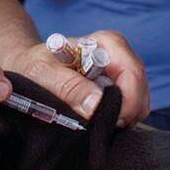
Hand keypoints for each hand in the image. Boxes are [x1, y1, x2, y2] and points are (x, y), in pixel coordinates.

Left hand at [4, 29, 149, 127]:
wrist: (28, 67)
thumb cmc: (34, 65)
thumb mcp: (42, 73)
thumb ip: (68, 86)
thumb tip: (96, 105)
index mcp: (108, 43)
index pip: (133, 75)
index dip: (126, 103)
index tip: (106, 121)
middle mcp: (121, 55)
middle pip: (140, 91)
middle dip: (124, 114)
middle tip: (97, 126)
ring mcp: (123, 73)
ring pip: (139, 103)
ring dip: (121, 118)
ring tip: (92, 121)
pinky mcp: (121, 89)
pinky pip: (132, 109)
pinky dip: (118, 119)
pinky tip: (97, 119)